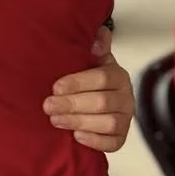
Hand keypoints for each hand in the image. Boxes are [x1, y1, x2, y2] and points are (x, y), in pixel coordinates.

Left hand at [42, 27, 133, 152]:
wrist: (100, 100)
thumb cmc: (90, 79)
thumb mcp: (91, 60)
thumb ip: (95, 47)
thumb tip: (99, 32)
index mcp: (119, 76)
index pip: (102, 78)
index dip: (78, 82)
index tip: (55, 87)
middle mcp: (126, 98)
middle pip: (102, 102)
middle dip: (72, 104)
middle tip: (47, 106)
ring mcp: (126, 119)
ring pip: (108, 123)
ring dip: (79, 121)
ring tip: (55, 120)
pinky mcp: (121, 138)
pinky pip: (113, 143)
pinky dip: (95, 141)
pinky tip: (76, 136)